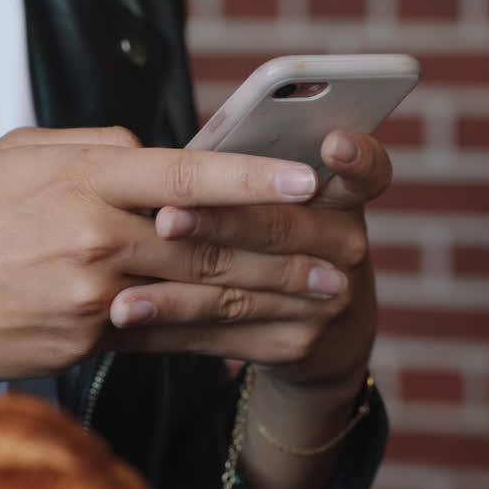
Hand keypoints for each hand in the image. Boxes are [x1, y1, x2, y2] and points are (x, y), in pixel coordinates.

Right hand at [0, 127, 328, 419]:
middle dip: (290, 251)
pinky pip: (166, 343)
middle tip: (351, 255)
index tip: (312, 181)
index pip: (185, 176)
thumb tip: (154, 152)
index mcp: (79, 180)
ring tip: (330, 302)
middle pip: (210, 247)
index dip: (253, 180)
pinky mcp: (85, 346)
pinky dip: (221, 342)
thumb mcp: (13, 155)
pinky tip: (265, 340)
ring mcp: (90, 301)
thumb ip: (92, 148)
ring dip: (273, 301)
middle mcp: (93, 241)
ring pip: (200, 300)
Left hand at [108, 130, 388, 387]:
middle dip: (218, 224)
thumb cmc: (284, 238)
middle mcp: (344, 249)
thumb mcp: (291, 202)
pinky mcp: (292, 345)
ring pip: (238, 293)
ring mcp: (323, 303)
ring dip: (175, 296)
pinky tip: (122, 329)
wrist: (328, 330)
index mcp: (342, 199)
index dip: (357, 158)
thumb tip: (182, 156)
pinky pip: (218, 337)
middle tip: (166, 219)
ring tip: (121, 300)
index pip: (366, 172)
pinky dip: (165, 332)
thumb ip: (249, 179)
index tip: (335, 144)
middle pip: (275, 231)